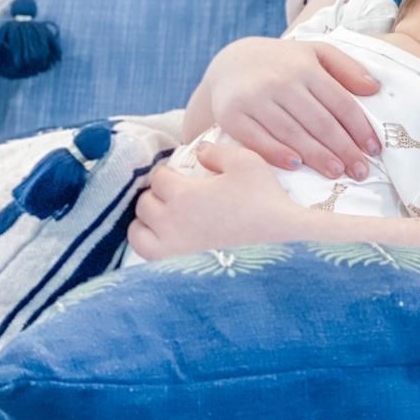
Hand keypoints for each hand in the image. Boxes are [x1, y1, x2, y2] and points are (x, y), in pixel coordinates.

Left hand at [128, 143, 305, 259]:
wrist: (281, 240)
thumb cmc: (264, 200)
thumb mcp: (246, 162)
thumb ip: (216, 151)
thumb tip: (197, 151)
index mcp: (184, 195)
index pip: (159, 178)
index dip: (171, 172)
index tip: (183, 173)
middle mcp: (171, 223)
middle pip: (144, 203)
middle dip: (158, 194)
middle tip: (178, 193)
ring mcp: (171, 250)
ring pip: (138, 232)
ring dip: (148, 220)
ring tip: (167, 216)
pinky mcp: (177, 269)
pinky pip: (146, 256)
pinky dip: (150, 244)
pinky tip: (169, 238)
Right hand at [203, 37, 380, 179]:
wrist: (230, 63)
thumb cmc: (284, 63)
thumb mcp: (316, 52)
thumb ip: (347, 67)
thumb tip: (375, 88)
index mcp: (306, 67)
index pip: (341, 102)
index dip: (360, 128)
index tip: (374, 150)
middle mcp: (280, 82)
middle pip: (320, 121)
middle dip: (344, 149)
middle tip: (361, 171)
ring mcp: (255, 99)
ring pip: (292, 133)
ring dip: (317, 156)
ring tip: (337, 172)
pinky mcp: (231, 115)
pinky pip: (257, 139)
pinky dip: (277, 154)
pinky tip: (297, 166)